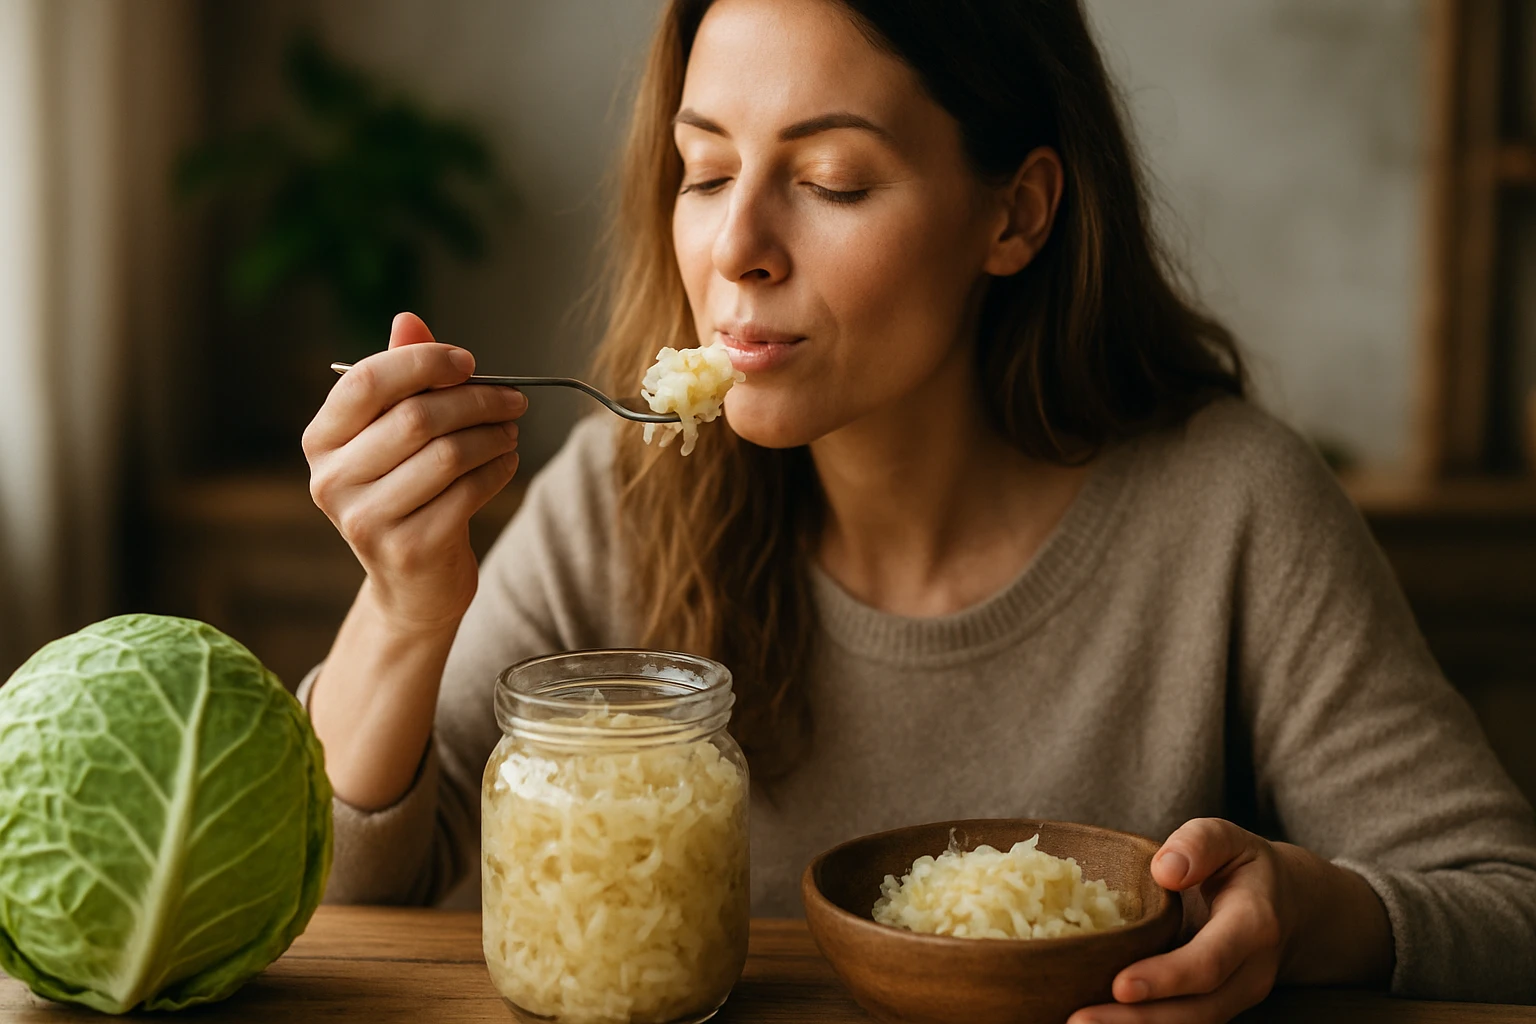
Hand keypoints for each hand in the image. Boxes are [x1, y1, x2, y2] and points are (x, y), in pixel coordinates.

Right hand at [303, 312, 525, 634]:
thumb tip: (408, 319)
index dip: (423, 362)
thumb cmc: (407, 492)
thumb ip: (401, 376)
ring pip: (448, 454)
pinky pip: (468, 492)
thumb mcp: (394, 434)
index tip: (468, 362)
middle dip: (476, 399)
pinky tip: (506, 462)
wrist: (412, 583)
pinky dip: (498, 470)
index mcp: (320, 441)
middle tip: (512, 400)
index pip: (366, 382)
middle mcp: (331, 480)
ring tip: (510, 431)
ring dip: (492, 435)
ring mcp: (365, 519)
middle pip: (416, 417)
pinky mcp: (407, 549)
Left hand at [1066, 817, 1392, 1023]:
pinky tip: (1100, 1021)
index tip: (1120, 985)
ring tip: (1080, 1023)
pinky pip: (1182, 1022)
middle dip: (1137, 1020)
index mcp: (1253, 925)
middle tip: (1080, 1019)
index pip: (1209, 962)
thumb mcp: (1227, 837)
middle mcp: (1250, 973)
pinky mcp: (1216, 1006)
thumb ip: (1199, 843)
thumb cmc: (1244, 866)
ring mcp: (1235, 997)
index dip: (1166, 978)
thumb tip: (1164, 867)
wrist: (1288, 905)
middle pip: (1196, 1010)